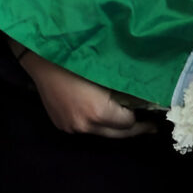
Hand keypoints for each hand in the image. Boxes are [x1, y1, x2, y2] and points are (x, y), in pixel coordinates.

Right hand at [21, 49, 149, 138]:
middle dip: (133, 129)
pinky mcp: (61, 125)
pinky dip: (96, 123)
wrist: (42, 58)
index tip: (150, 112)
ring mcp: (71, 127)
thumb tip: (144, 96)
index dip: (139, 116)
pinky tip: (101, 113)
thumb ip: (125, 88)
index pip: (128, 123)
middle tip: (148, 124)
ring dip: (113, 126)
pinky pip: (86, 128)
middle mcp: (85, 125)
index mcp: (98, 112)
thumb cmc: (77, 58)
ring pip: (101, 133)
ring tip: (125, 116)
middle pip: (117, 134)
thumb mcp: (106, 71)